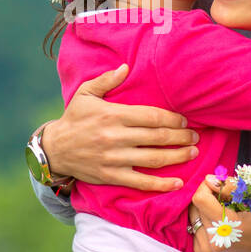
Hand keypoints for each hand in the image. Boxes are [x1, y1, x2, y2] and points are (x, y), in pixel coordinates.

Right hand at [41, 63, 197, 191]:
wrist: (54, 149)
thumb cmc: (74, 119)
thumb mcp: (86, 94)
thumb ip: (107, 80)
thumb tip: (126, 67)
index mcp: (112, 115)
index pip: (151, 116)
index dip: (173, 119)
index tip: (185, 121)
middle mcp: (115, 137)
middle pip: (157, 137)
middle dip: (181, 137)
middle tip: (196, 137)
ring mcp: (114, 158)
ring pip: (154, 159)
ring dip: (178, 156)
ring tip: (193, 153)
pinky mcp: (111, 176)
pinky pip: (141, 182)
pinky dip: (161, 184)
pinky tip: (178, 183)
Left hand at [189, 175, 250, 251]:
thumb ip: (230, 186)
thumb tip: (207, 180)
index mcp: (229, 226)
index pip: (200, 199)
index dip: (207, 187)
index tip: (218, 187)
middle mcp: (214, 239)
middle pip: (196, 205)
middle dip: (207, 197)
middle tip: (224, 200)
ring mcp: (207, 247)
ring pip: (193, 214)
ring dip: (203, 208)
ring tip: (221, 211)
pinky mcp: (201, 250)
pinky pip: (192, 226)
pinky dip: (201, 219)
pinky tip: (215, 221)